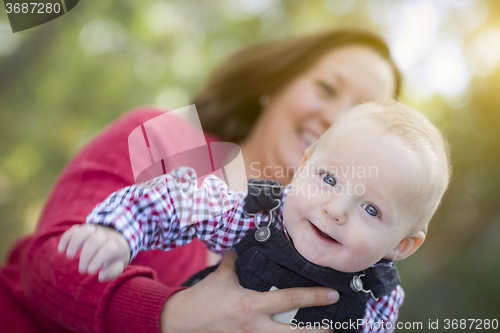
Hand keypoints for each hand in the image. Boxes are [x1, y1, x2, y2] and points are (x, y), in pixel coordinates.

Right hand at [57, 224, 130, 281]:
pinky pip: (74, 229)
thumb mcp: (119, 264)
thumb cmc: (116, 255)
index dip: (98, 260)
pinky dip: (66, 238)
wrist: (117, 238)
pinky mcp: (84, 229)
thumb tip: (101, 277)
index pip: (108, 249)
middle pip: (95, 241)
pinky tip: (61, 250)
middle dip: (86, 256)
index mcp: (116, 245)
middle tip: (81, 270)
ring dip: (74, 243)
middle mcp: (105, 235)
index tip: (90, 272)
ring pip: (84, 230)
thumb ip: (112, 271)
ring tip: (69, 256)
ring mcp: (94, 230)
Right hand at [160, 251, 338, 331]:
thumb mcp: (221, 276)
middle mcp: (255, 326)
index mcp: (251, 304)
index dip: (313, 297)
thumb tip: (247, 243)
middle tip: (338, 325)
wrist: (182, 322)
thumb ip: (237, 260)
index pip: (289, 299)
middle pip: (294, 332)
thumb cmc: (203, 298)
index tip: (332, 294)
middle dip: (318, 330)